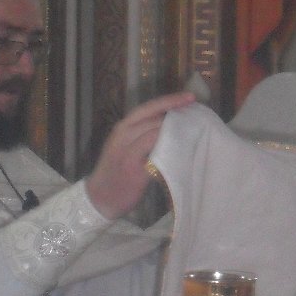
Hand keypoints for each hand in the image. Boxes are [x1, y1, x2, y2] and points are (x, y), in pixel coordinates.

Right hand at [85, 91, 195, 219]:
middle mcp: (122, 135)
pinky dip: (169, 149)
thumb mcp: (123, 148)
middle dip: (176, 110)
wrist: (99, 199)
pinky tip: (183, 149)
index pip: (147, 108)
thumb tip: (169, 126)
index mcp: (122, 128)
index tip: (189, 97)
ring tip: (193, 128)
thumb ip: (140, 136)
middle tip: (196, 108)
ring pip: (154, 131)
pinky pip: (154, 153)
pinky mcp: (132, 168)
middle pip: (152, 116)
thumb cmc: (115, 174)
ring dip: (175, 129)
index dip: (169, 101)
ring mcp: (126, 151)